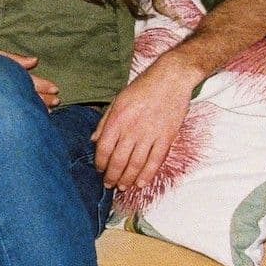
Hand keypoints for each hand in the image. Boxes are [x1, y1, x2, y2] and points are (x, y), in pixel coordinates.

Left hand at [93, 60, 193, 189]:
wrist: (171, 78)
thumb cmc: (142, 87)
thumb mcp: (117, 100)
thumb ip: (105, 122)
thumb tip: (94, 140)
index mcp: (117, 119)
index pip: (103, 148)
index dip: (100, 163)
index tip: (99, 170)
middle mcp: (132, 129)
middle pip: (118, 160)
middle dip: (112, 176)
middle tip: (109, 185)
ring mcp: (150, 134)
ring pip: (136, 164)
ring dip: (128, 178)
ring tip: (123, 187)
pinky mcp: (167, 137)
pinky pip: (156, 160)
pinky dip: (148, 174)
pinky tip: (141, 183)